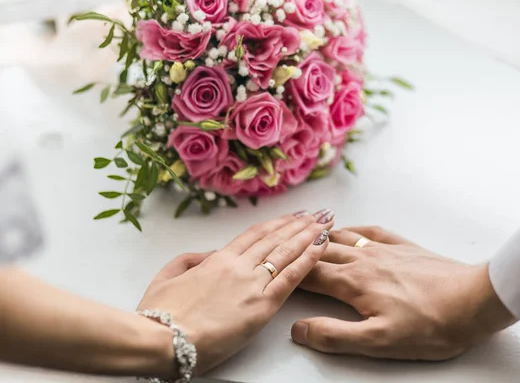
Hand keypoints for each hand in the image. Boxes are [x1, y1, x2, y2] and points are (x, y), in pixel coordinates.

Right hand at [137, 210, 334, 375]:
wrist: (161, 339)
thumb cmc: (159, 314)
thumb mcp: (167, 277)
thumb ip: (189, 260)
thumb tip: (208, 256)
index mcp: (217, 260)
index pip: (254, 235)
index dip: (276, 224)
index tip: (292, 216)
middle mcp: (239, 266)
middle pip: (276, 239)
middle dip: (299, 225)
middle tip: (317, 214)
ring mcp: (252, 284)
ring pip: (287, 253)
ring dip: (309, 236)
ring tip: (326, 223)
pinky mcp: (262, 306)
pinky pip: (291, 277)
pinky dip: (309, 259)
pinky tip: (322, 247)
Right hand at [292, 226, 516, 360]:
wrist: (473, 301)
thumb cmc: (430, 325)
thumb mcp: (378, 342)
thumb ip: (334, 335)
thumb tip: (299, 329)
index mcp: (353, 283)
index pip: (310, 275)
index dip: (288, 272)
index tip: (271, 269)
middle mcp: (364, 260)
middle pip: (322, 251)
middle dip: (300, 249)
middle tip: (282, 244)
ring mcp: (385, 250)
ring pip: (344, 237)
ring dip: (322, 235)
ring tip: (307, 231)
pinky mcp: (405, 247)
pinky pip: (373, 231)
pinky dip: (355, 229)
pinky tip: (352, 229)